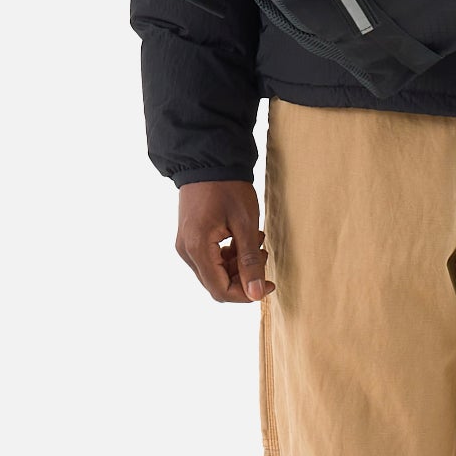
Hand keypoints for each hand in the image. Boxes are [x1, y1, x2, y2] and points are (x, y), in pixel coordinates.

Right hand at [175, 180, 273, 303]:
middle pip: (217, 283)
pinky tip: (244, 239)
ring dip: (239, 264)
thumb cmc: (228, 188)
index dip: (246, 294)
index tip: (269, 284)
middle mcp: (186, 251)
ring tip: (257, 242)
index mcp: (197, 249)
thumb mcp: (245, 224)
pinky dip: (229, 255)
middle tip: (263, 255)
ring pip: (215, 272)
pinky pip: (210, 259)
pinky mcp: (190, 237)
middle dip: (244, 276)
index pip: (221, 290)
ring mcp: (186, 244)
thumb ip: (250, 262)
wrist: (209, 160)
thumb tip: (256, 295)